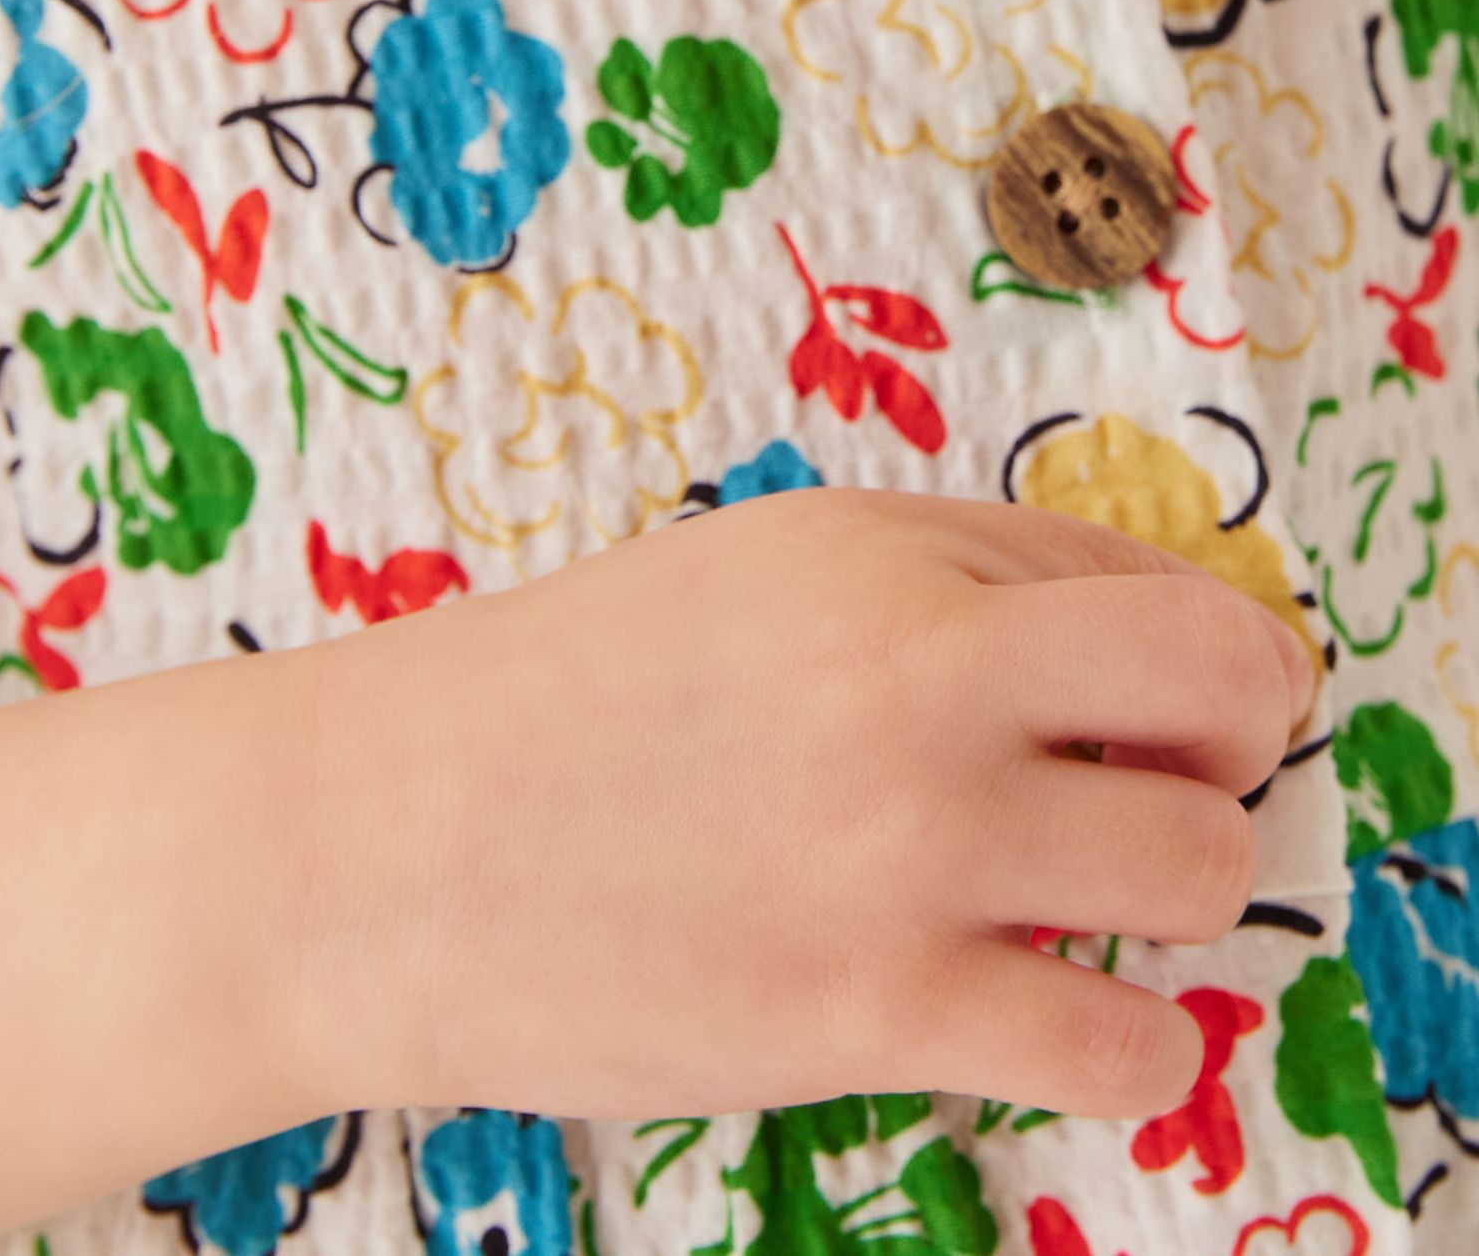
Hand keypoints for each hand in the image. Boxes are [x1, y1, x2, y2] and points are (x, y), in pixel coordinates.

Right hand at [353, 485, 1317, 1124]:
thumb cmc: (550, 699)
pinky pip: (1125, 1052)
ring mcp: (906, 848)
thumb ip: (939, 578)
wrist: (375, 846)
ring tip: (1084, 909)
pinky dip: (1130, 1047)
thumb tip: (1122, 637)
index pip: (1153, 583)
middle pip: (1225, 699)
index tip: (1187, 708)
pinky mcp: (875, 1012)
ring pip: (1197, 870)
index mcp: (884, 553)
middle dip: (1231, 751)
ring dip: (1172, 898)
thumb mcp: (750, 569)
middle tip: (1168, 793)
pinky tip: (1060, 1021)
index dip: (1205, 655)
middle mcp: (919, 677)